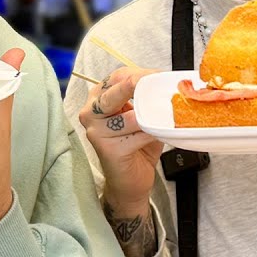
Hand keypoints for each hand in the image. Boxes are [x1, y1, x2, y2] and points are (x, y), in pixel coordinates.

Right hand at [78, 66, 163, 217]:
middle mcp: (90, 112)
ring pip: (130, 115)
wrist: (130, 182)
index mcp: (97, 98)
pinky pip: (137, 134)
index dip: (141, 74)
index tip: (160, 76)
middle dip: (142, 86)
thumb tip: (166, 83)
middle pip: (117, 91)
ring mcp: (96, 131)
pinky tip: (157, 135)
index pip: (118, 77)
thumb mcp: (139, 115)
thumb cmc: (135, 146)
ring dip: (152, 117)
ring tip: (164, 119)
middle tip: (161, 86)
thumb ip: (144, 98)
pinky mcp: (107, 148)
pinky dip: (152, 133)